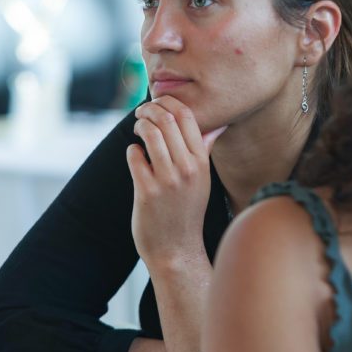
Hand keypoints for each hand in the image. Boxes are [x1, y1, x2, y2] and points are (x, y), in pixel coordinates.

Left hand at [127, 96, 226, 268]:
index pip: (188, 116)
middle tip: (142, 111)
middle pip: (166, 119)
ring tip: (138, 129)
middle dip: (149, 108)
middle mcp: (187, 168)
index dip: (169, 102)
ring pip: (149, 133)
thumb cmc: (187, 212)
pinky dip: (133, 150)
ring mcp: (167, 180)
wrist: (176, 249)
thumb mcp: (203, 180)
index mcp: (202, 162)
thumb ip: (205, 150)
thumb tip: (218, 125)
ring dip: (140, 125)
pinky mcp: (147, 191)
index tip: (159, 103)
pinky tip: (136, 156)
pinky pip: (135, 156)